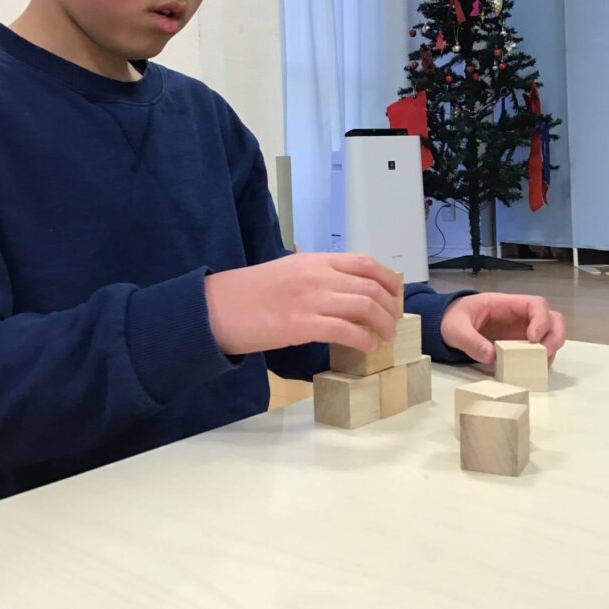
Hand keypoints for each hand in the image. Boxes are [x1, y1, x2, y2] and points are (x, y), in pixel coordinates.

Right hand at [204, 253, 399, 356]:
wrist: (215, 308)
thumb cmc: (247, 293)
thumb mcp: (285, 271)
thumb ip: (313, 276)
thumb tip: (339, 290)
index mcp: (313, 260)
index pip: (364, 262)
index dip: (387, 279)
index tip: (394, 294)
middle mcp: (316, 275)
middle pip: (370, 286)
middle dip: (389, 307)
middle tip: (391, 322)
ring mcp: (310, 299)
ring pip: (363, 306)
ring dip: (382, 324)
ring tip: (384, 337)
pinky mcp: (300, 325)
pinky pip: (345, 330)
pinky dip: (362, 339)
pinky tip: (365, 347)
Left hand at [440, 292, 564, 364]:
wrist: (443, 325)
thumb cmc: (451, 319)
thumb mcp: (455, 329)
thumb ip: (470, 341)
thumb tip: (491, 356)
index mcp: (505, 304)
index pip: (536, 304)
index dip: (541, 320)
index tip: (533, 338)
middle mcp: (518, 316)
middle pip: (552, 319)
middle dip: (554, 336)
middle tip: (543, 355)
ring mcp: (520, 331)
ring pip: (550, 335)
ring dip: (550, 350)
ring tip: (537, 365)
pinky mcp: (518, 345)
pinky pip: (538, 351)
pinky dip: (541, 360)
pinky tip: (530, 370)